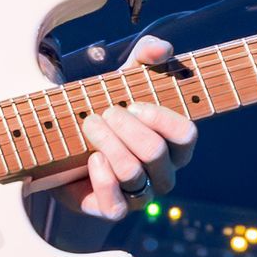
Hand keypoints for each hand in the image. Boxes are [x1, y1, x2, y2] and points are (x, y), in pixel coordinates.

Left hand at [52, 34, 197, 220]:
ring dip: (107, 143)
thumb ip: (146, 57)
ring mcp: (141, 194)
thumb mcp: (126, 77)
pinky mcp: (114, 209)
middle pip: (155, 152)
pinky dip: (102, 177)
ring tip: (90, 125)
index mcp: (175, 144)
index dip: (160, 118)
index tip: (134, 103)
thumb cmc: (109, 109)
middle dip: (126, 128)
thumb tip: (162, 48)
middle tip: (105, 112)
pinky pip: (116, 204)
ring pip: (132, 173)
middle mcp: (164, 172)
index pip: (186, 135)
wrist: (70, 142)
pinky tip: (91, 158)